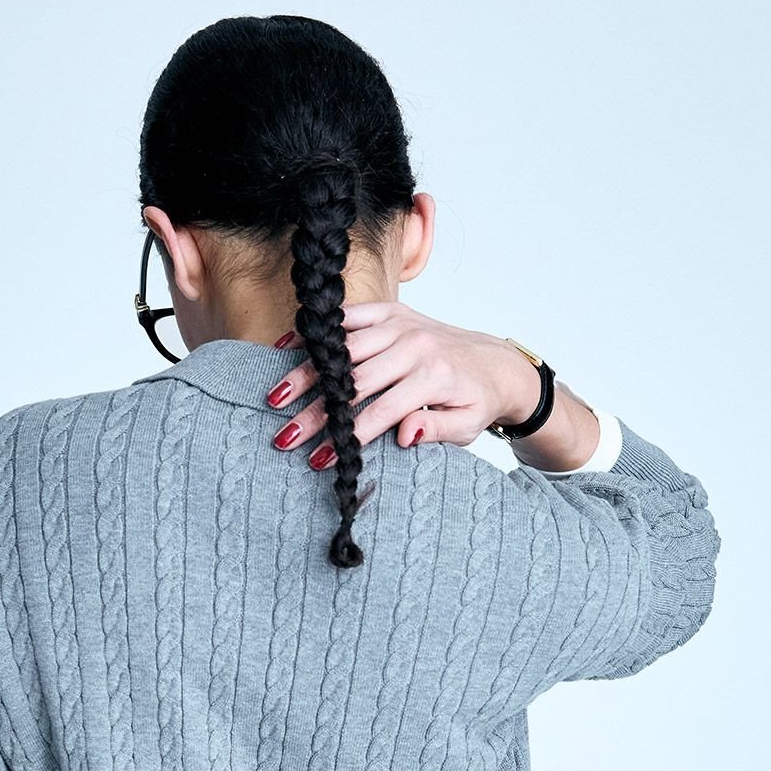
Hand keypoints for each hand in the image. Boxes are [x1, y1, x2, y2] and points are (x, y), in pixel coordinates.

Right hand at [267, 301, 593, 466]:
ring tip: (276, 398)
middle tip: (285, 436)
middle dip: (316, 411)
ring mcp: (400, 324)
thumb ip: (436, 430)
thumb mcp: (466, 425)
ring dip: (305, 374)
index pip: (379, 411)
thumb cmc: (476, 401)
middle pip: (353, 382)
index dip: (346, 436)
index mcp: (433, 376)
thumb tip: (405, 435)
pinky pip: (347, 317)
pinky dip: (316, 332)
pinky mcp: (391, 312)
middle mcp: (414, 345)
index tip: (320, 459)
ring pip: (342, 349)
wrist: (495, 363)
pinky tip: (285, 348)